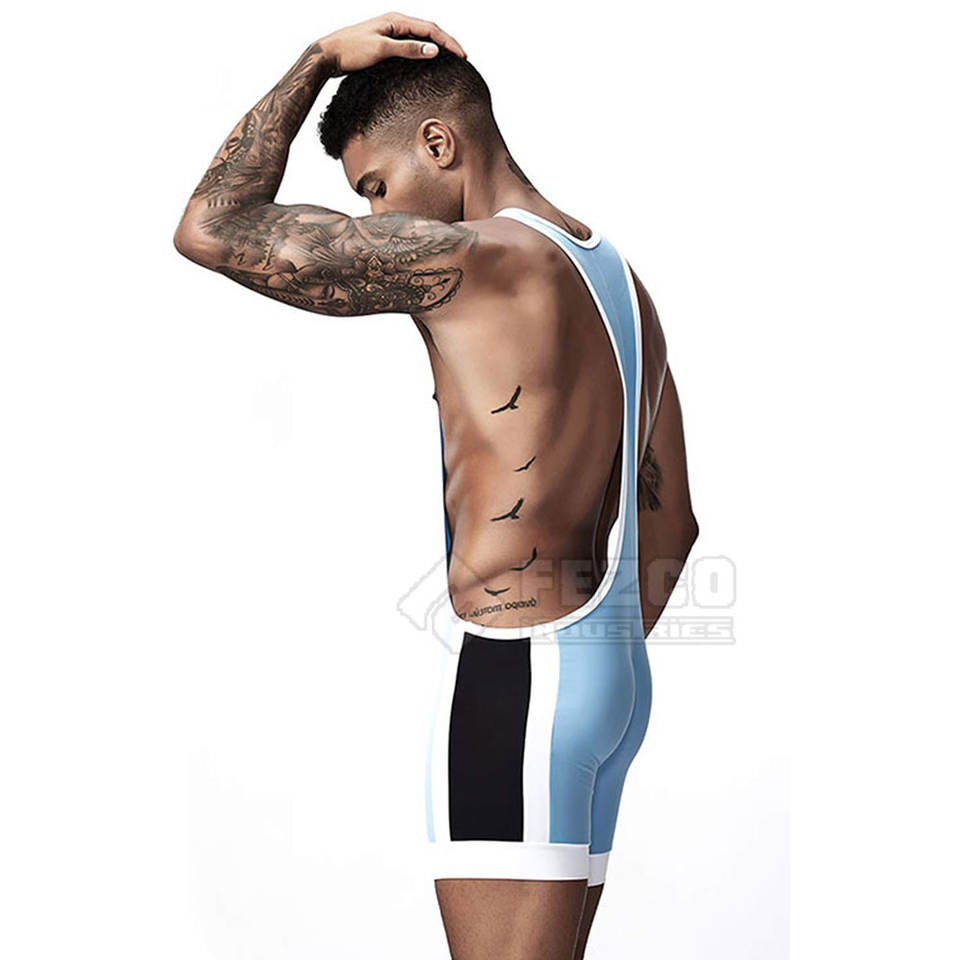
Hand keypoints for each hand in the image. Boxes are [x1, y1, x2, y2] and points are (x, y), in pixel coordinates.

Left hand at [319, 12, 465, 75]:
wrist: (329, 55)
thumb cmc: (351, 51)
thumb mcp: (382, 50)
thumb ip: (409, 49)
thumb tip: (434, 50)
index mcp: (396, 20)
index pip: (430, 29)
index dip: (448, 42)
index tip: (462, 55)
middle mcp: (394, 22)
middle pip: (428, 30)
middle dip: (446, 42)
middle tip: (462, 56)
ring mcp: (390, 32)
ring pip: (420, 36)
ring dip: (436, 45)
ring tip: (450, 57)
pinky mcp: (385, 42)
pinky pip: (410, 43)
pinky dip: (423, 50)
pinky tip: (427, 60)